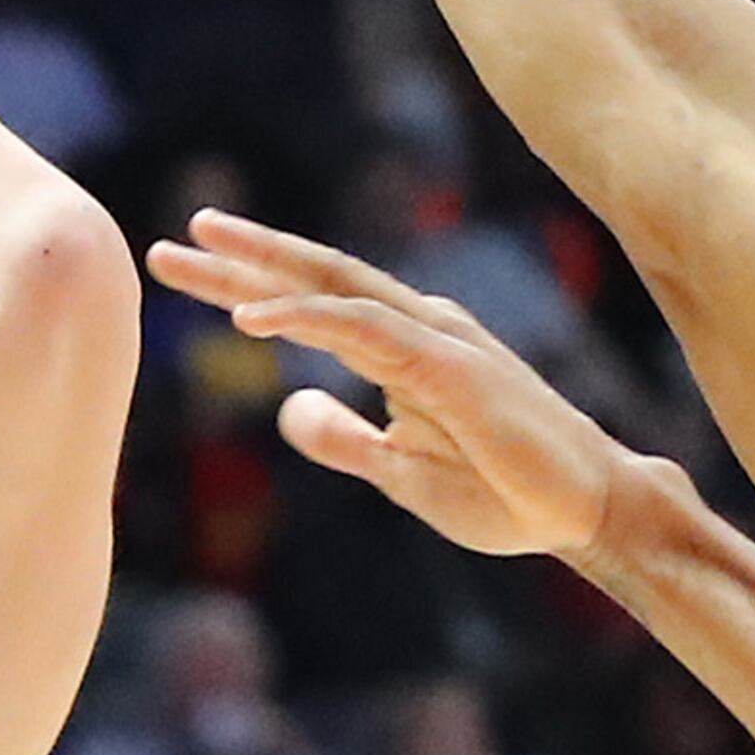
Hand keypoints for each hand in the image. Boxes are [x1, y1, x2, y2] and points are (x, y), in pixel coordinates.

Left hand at [148, 209, 620, 557]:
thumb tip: (289, 408)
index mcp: (402, 348)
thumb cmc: (503, 491)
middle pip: (315, 278)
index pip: (313, 303)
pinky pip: (365, 329)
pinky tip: (249, 317)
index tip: (185, 272)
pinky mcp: (450, 365)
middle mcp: (415, 328)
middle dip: (241, 258)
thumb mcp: (400, 472)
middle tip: (171, 241)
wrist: (583, 513)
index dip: (247, 285)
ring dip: (262, 267)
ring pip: (335, 285)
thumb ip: (345, 438)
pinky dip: (305, 316)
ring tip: (199, 249)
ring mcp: (434, 340)